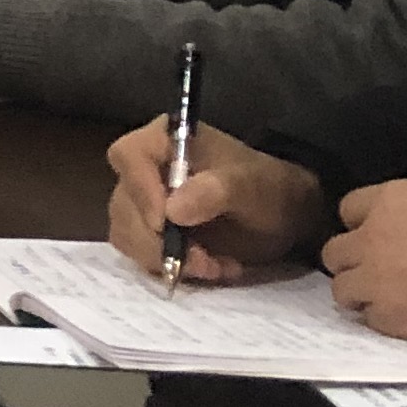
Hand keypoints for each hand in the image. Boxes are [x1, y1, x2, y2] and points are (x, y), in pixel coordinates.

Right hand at [104, 118, 325, 286]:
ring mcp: (141, 201)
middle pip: (124, 204)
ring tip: (214, 265)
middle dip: (159, 241)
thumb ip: (216, 190)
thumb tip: (172, 210)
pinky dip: (171, 267)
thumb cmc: (267, 189)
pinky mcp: (146, 232)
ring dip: (167, 259)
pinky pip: (139, 254)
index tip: (166, 224)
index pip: (129, 157)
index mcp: (162, 139)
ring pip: (126, 234)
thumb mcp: (251, 185)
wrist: (283, 216)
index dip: (141, 191)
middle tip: (204, 261)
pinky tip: (209, 267)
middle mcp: (142, 168)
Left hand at [321, 182, 406, 347]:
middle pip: (334, 251)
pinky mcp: (388, 316)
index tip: (380, 236)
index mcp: (391, 199)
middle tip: (379, 271)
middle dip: (354, 261)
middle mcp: (371, 237)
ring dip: (362, 292)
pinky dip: (383, 319)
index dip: (365, 225)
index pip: (349, 208)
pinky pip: (368, 318)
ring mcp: (374, 279)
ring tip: (390, 297)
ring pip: (342, 288)